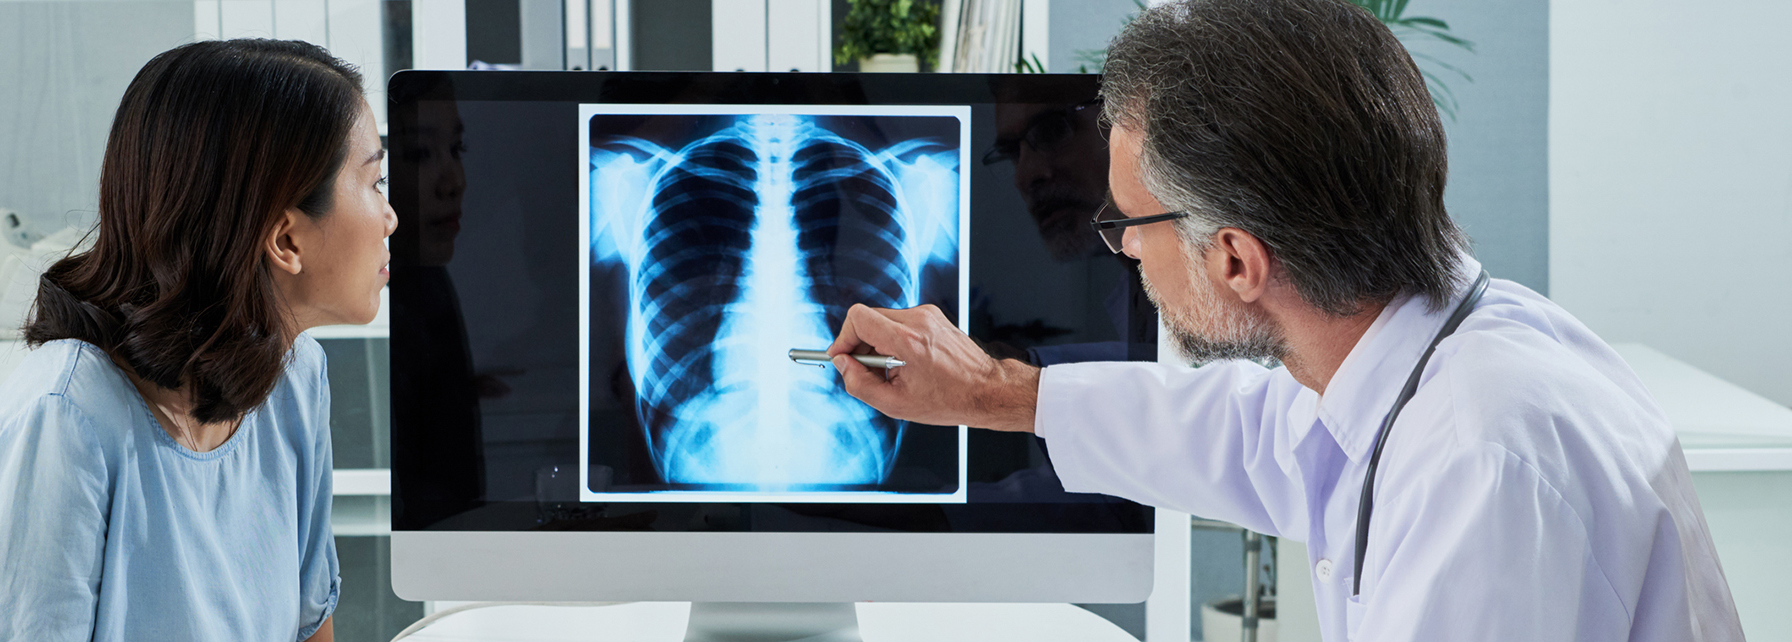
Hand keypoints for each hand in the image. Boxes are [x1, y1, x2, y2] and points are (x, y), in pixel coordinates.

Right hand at [827, 303, 1040, 431]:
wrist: (986, 390)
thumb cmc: (948, 400)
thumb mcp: (895, 404)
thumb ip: (859, 384)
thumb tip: (841, 365)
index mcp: (907, 341)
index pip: (858, 318)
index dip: (843, 337)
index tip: (841, 356)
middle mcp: (918, 320)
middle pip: (868, 318)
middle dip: (859, 344)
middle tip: (866, 370)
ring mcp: (928, 315)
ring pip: (883, 320)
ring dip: (877, 343)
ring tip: (893, 370)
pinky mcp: (933, 315)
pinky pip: (900, 322)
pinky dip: (894, 340)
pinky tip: (907, 362)